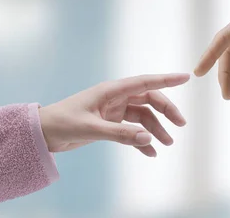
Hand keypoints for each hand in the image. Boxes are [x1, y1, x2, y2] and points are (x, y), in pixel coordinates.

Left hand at [39, 73, 189, 156]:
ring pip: (143, 117)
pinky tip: (150, 153)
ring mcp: (114, 111)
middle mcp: (116, 98)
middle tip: (180, 125)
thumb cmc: (62, 123)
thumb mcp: (91, 129)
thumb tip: (149, 138)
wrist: (43, 133)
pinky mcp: (109, 124)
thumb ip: (120, 134)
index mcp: (112, 91)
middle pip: (149, 100)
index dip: (167, 79)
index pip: (145, 82)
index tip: (186, 77)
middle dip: (166, 111)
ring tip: (167, 144)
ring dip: (155, 129)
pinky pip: (132, 131)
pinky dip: (142, 140)